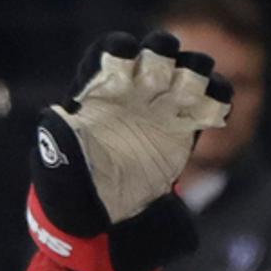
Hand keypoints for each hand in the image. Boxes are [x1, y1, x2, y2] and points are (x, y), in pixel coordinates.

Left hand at [29, 30, 232, 270]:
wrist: (105, 223)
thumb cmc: (73, 192)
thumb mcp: (56, 171)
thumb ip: (56, 142)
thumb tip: (54, 115)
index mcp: (95, 94)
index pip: (107, 54)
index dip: (118, 48)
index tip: (125, 54)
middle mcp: (131, 94)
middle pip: (153, 54)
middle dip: (161, 50)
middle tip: (164, 64)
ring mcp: (160, 109)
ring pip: (186, 71)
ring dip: (194, 69)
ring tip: (193, 86)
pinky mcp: (184, 130)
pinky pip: (208, 101)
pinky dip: (217, 96)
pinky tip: (216, 105)